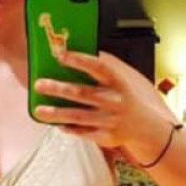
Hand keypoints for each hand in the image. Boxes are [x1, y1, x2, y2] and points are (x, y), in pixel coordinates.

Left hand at [32, 50, 172, 150]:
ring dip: (57, 113)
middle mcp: (114, 100)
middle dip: (59, 88)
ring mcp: (109, 120)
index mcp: (118, 82)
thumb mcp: (126, 78)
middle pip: (82, 93)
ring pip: (78, 116)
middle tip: (39, 84)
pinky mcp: (106, 136)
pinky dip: (69, 129)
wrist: (147, 127)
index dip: (78, 60)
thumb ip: (108, 65)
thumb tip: (85, 49)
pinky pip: (83, 132)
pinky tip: (56, 125)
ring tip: (39, 110)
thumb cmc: (130, 98)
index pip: (97, 67)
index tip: (59, 55)